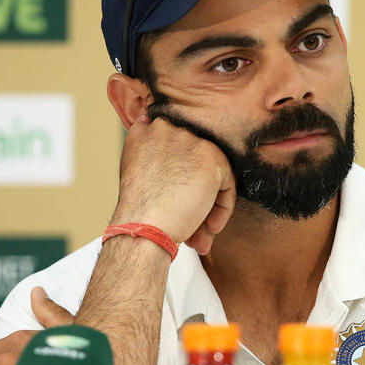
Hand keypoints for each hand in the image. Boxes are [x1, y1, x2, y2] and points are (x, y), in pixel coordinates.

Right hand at [112, 115, 235, 254]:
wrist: (143, 228)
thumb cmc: (139, 213)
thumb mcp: (137, 173)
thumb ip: (155, 158)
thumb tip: (181, 162)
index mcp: (146, 131)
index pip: (177, 151)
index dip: (179, 179)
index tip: (175, 203)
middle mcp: (167, 128)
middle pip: (193, 163)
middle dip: (193, 195)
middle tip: (191, 227)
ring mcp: (189, 141)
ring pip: (211, 175)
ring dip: (208, 207)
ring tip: (200, 235)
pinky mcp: (211, 158)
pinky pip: (227, 184)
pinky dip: (222, 210)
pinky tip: (209, 229)